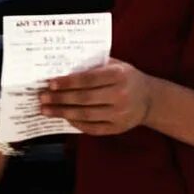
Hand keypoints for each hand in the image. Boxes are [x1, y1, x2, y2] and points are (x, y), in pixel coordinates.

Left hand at [40, 60, 154, 135]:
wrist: (150, 99)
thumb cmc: (127, 78)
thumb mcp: (116, 65)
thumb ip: (94, 65)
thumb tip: (64, 67)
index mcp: (119, 76)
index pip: (88, 80)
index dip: (68, 82)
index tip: (51, 84)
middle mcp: (120, 95)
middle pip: (84, 98)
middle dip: (60, 98)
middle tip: (43, 98)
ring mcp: (120, 114)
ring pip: (86, 115)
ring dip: (63, 113)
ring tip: (47, 110)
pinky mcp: (118, 128)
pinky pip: (93, 128)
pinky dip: (77, 124)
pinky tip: (65, 118)